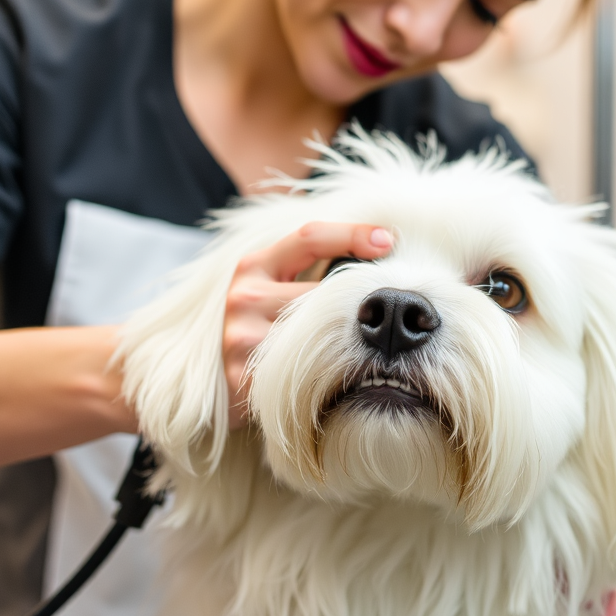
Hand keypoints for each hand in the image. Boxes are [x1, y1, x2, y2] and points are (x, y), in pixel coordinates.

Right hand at [222, 222, 393, 423]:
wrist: (219, 381)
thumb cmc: (262, 326)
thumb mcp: (277, 286)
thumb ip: (313, 265)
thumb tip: (383, 244)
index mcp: (255, 264)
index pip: (310, 235)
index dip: (353, 234)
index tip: (390, 240)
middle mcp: (245, 295)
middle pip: (323, 289)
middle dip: (360, 297)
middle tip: (396, 304)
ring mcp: (242, 335)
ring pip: (317, 328)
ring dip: (347, 337)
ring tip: (374, 345)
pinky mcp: (246, 375)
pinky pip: (303, 367)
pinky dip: (329, 370)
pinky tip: (350, 375)